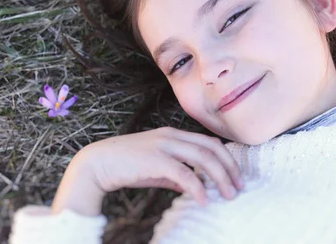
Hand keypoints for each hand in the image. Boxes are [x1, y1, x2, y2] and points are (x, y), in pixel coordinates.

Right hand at [75, 126, 244, 205]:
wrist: (97, 163)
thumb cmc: (126, 166)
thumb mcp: (156, 168)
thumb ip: (176, 174)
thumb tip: (194, 187)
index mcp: (173, 134)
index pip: (208, 142)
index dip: (226, 158)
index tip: (235, 176)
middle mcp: (171, 136)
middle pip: (211, 148)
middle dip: (229, 167)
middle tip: (238, 187)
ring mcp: (164, 146)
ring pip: (203, 158)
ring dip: (220, 178)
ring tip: (228, 195)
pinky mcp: (156, 160)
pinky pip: (185, 174)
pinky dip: (198, 187)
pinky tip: (203, 200)